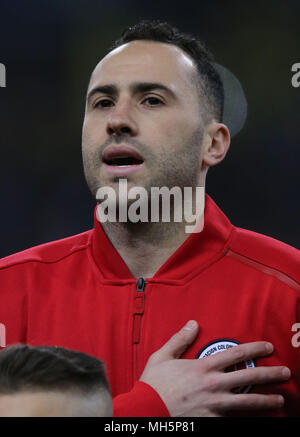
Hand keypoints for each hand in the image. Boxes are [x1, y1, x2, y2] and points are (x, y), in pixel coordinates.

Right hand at [139, 320, 290, 416]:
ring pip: (247, 402)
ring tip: (281, 400)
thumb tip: (193, 323)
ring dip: (267, 400)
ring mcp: (214, 405)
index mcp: (203, 367)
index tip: (268, 347)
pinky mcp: (212, 421)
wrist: (145, 412)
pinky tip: (259, 418)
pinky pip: (235, 419)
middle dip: (270, 374)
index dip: (254, 349)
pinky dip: (248, 418)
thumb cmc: (153, 385)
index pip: (235, 354)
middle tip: (285, 373)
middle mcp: (213, 384)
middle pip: (248, 377)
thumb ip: (179, 339)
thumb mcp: (162, 356)